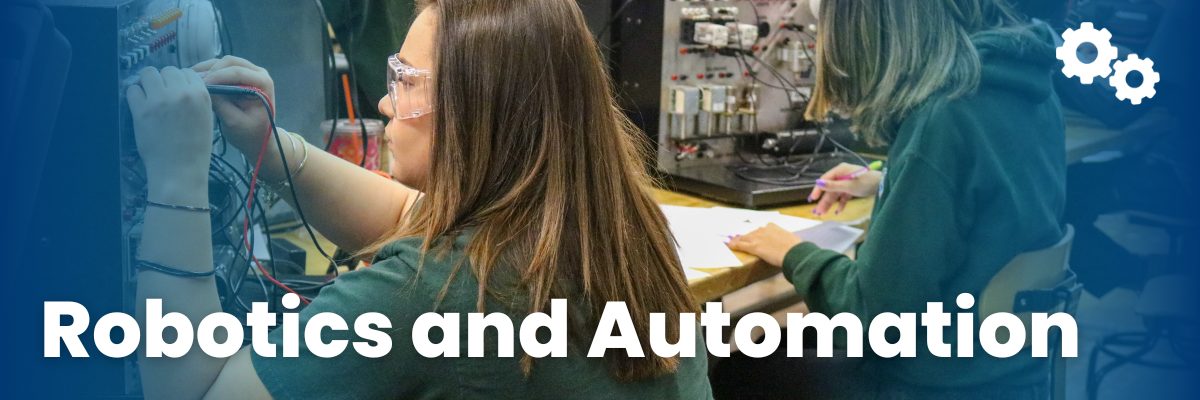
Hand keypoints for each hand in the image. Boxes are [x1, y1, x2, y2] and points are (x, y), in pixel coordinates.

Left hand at [126, 67, 212, 204]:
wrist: (179, 170)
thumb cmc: (195, 148)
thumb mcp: (207, 118)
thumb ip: (197, 98)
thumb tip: (181, 84)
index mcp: (200, 95)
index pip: (188, 72)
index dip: (182, 80)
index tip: (178, 90)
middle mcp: (180, 93)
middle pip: (168, 70)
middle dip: (165, 80)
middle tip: (163, 94)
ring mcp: (159, 101)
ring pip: (148, 74)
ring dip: (149, 82)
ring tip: (150, 96)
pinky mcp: (141, 111)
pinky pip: (132, 89)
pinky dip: (135, 94)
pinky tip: (141, 104)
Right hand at [192, 56, 276, 156]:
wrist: (257, 138)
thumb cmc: (249, 133)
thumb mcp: (234, 122)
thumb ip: (220, 104)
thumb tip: (203, 88)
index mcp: (263, 83)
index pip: (238, 72)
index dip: (217, 76)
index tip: (201, 85)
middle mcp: (258, 73)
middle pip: (230, 62)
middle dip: (211, 71)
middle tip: (194, 82)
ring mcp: (248, 72)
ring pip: (223, 62)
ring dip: (207, 69)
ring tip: (190, 79)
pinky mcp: (238, 76)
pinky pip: (221, 68)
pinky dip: (208, 72)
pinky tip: (194, 79)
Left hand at [726, 223, 802, 266]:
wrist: (794, 252)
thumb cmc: (796, 248)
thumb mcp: (791, 240)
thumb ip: (785, 240)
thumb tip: (788, 245)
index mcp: (773, 227)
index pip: (762, 229)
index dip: (757, 234)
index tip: (756, 236)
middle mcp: (764, 230)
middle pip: (752, 233)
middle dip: (747, 237)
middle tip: (741, 239)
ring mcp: (758, 238)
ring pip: (745, 238)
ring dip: (738, 240)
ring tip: (732, 242)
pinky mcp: (754, 247)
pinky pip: (741, 245)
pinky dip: (734, 245)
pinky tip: (730, 245)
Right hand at [809, 162, 881, 216]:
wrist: (883, 184)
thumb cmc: (866, 182)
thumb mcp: (848, 185)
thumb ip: (833, 185)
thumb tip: (818, 183)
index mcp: (840, 170)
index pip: (825, 179)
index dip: (818, 189)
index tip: (812, 199)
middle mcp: (842, 175)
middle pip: (830, 188)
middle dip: (824, 200)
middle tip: (818, 212)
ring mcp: (847, 182)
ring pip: (836, 194)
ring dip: (830, 203)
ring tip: (824, 214)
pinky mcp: (853, 188)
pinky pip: (843, 196)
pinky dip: (841, 203)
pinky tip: (838, 211)